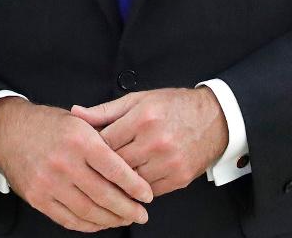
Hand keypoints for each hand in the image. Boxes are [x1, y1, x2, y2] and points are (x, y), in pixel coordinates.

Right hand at [0, 97, 153, 231]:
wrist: (9, 132)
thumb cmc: (47, 125)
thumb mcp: (78, 121)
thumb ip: (103, 139)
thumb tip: (132, 161)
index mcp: (79, 139)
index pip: (115, 168)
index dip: (135, 185)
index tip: (147, 195)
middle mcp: (64, 162)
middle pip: (104, 194)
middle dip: (127, 208)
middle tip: (141, 213)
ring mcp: (49, 183)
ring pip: (88, 211)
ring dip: (111, 219)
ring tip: (124, 219)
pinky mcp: (38, 199)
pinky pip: (68, 219)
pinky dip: (88, 225)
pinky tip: (101, 222)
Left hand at [71, 87, 229, 197]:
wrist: (215, 119)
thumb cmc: (174, 106)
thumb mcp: (139, 100)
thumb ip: (105, 110)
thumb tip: (76, 113)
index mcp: (143, 118)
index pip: (105, 142)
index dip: (91, 149)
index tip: (84, 152)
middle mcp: (156, 141)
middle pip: (115, 165)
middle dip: (103, 167)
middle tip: (92, 168)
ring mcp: (168, 163)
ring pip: (130, 182)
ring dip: (120, 181)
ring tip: (110, 177)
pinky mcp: (179, 179)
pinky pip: (149, 192)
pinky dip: (138, 189)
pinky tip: (133, 182)